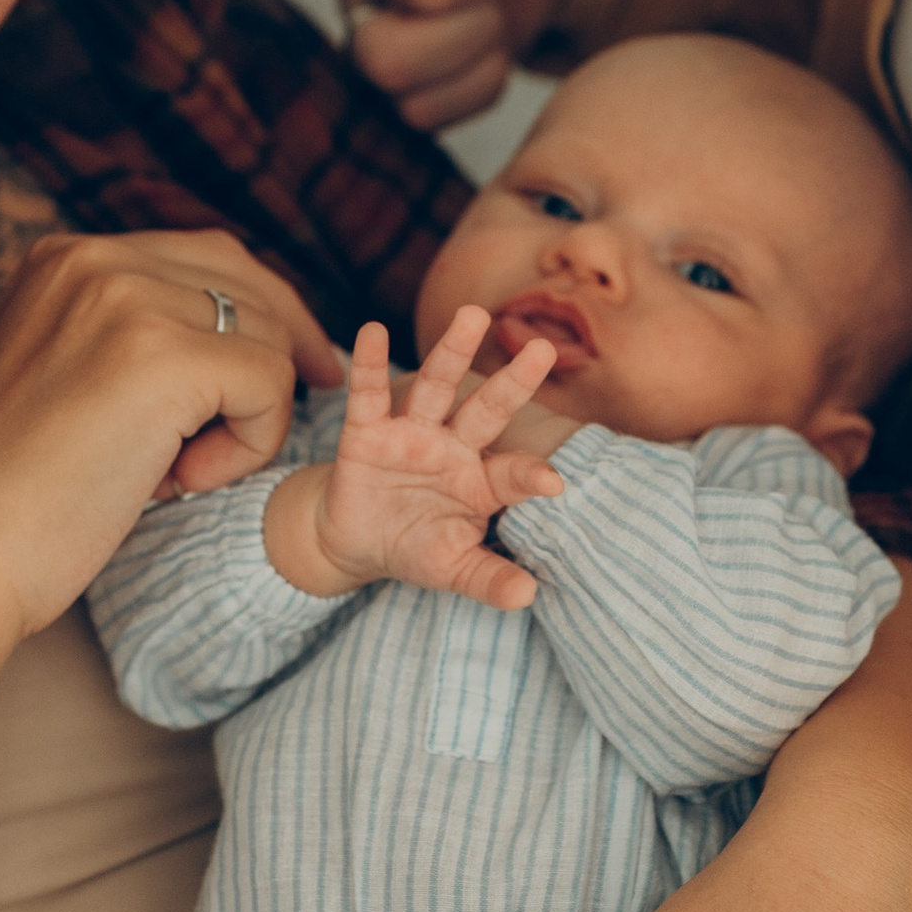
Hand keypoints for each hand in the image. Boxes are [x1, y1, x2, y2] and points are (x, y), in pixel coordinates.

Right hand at [0, 228, 343, 652]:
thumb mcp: (57, 378)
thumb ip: (124, 338)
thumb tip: (240, 337)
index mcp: (63, 257)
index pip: (208, 257)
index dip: (265, 316)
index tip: (300, 371)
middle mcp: (94, 259)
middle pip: (250, 286)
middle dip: (278, 360)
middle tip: (260, 437)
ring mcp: (127, 300)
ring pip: (265, 340)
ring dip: (245, 418)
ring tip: (172, 475)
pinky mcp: (162, 358)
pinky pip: (269, 386)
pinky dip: (248, 447)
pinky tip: (178, 484)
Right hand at [265, 313, 562, 607]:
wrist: (358, 541)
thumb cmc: (417, 547)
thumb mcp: (452, 569)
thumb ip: (488, 579)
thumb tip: (529, 597)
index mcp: (481, 481)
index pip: (512, 473)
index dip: (530, 474)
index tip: (553, 482)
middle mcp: (453, 447)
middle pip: (488, 411)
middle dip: (514, 383)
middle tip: (544, 349)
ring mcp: (411, 433)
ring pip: (437, 387)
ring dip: (452, 352)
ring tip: (472, 314)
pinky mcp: (367, 432)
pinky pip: (368, 394)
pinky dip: (368, 364)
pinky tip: (372, 330)